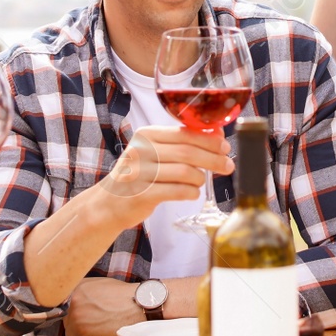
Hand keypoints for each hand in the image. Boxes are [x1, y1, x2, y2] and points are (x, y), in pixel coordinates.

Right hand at [96, 124, 232, 228]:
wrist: (108, 203)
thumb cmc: (139, 175)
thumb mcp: (154, 152)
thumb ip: (181, 143)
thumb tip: (217, 134)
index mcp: (146, 135)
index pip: (185, 133)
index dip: (209, 140)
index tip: (225, 146)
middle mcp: (141, 150)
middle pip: (187, 152)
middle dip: (213, 159)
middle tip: (227, 166)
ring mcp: (140, 173)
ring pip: (185, 172)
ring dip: (200, 178)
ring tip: (200, 182)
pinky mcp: (142, 194)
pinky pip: (177, 191)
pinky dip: (191, 192)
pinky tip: (192, 193)